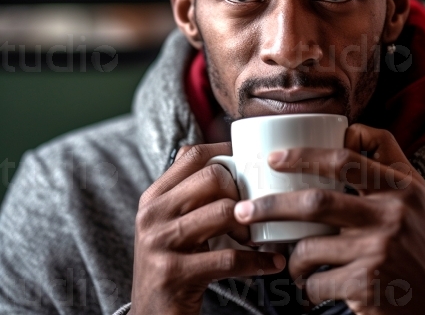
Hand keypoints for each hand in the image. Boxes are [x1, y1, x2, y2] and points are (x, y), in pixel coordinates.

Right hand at [130, 142, 285, 314]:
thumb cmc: (171, 262)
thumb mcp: (170, 222)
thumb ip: (190, 192)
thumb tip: (228, 159)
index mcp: (154, 196)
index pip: (192, 155)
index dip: (225, 152)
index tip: (247, 162)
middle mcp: (153, 214)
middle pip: (212, 178)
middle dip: (241, 192)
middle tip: (251, 212)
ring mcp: (160, 243)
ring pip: (223, 211)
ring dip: (250, 226)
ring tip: (258, 238)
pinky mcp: (174, 274)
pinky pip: (228, 258)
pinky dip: (256, 261)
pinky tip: (270, 263)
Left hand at [233, 125, 424, 314]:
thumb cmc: (421, 242)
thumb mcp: (415, 193)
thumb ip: (386, 158)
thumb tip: (346, 127)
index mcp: (401, 186)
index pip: (345, 159)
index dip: (304, 156)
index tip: (273, 159)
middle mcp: (392, 214)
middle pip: (315, 202)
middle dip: (270, 205)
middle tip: (243, 211)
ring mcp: (380, 250)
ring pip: (309, 247)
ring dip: (291, 258)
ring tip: (292, 263)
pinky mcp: (369, 286)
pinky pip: (317, 282)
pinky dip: (305, 286)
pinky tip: (311, 287)